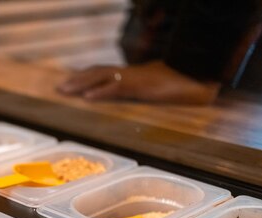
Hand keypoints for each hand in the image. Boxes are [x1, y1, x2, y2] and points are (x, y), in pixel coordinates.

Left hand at [57, 61, 220, 104]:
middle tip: (58, 88)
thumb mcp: (160, 91)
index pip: (106, 73)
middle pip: (98, 73)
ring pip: (103, 77)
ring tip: (64, 91)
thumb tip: (137, 100)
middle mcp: (132, 74)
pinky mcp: (143, 86)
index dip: (87, 77)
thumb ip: (146, 93)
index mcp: (134, 75)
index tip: (71, 84)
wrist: (202, 78)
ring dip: (81, 84)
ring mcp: (136, 78)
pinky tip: (87, 98)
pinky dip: (101, 92)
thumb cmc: (185, 84)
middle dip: (77, 80)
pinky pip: (118, 88)